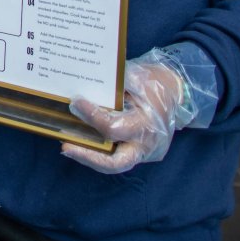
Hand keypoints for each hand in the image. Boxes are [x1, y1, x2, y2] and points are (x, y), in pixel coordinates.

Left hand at [62, 59, 186, 173]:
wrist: (174, 93)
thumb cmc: (153, 82)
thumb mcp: (136, 75)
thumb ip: (114, 83)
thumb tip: (83, 87)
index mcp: (148, 124)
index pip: (114, 128)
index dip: (92, 116)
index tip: (75, 102)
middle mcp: (146, 145)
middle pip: (116, 162)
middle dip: (88, 156)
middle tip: (65, 147)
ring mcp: (144, 153)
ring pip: (113, 164)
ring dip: (89, 157)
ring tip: (68, 147)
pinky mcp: (138, 154)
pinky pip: (116, 157)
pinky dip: (98, 153)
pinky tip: (80, 143)